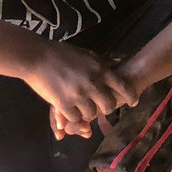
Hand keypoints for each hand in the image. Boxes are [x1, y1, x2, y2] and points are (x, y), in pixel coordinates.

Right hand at [24, 44, 139, 139]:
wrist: (36, 56)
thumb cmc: (61, 53)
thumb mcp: (86, 54)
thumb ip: (102, 62)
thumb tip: (119, 63)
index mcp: (100, 70)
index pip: (123, 87)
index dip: (131, 96)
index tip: (134, 102)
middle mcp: (92, 84)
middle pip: (109, 105)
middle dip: (107, 108)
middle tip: (102, 107)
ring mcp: (78, 95)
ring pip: (92, 114)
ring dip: (88, 113)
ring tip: (82, 108)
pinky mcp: (63, 104)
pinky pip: (75, 118)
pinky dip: (74, 116)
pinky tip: (70, 111)